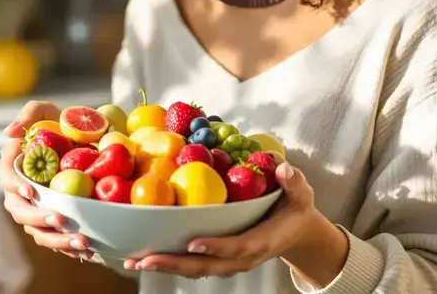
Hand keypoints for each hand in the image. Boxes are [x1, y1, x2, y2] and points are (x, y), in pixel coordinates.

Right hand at [0, 101, 94, 259]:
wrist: (86, 142)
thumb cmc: (61, 123)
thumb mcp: (47, 110)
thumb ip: (29, 113)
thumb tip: (8, 133)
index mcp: (15, 164)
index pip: (5, 177)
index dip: (14, 186)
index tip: (30, 191)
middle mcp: (21, 190)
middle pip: (19, 211)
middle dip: (38, 219)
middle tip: (61, 220)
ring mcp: (37, 208)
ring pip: (38, 231)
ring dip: (56, 240)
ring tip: (81, 242)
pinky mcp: (53, 221)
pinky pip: (56, 239)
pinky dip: (69, 248)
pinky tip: (88, 251)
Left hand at [122, 163, 346, 281]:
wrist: (296, 232)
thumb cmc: (295, 209)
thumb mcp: (301, 193)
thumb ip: (293, 182)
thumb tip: (283, 169)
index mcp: (262, 241)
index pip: (238, 247)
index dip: (216, 247)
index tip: (193, 243)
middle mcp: (242, 257)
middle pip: (207, 266)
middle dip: (175, 264)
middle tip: (145, 259)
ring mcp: (229, 261)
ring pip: (195, 268)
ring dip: (166, 265)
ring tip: (135, 261)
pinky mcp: (218, 258)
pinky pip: (192, 264)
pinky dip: (169, 261)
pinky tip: (144, 256)